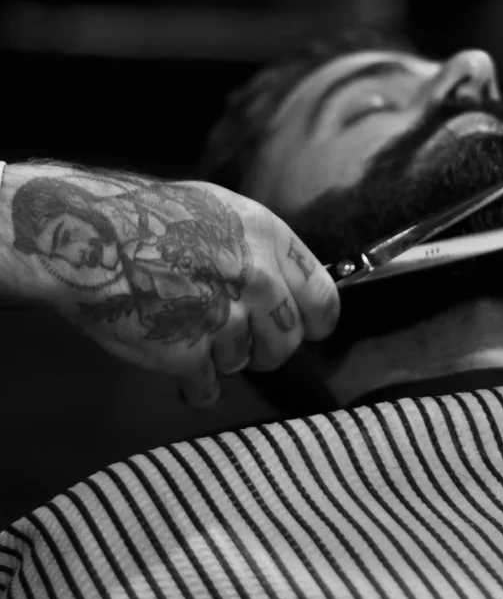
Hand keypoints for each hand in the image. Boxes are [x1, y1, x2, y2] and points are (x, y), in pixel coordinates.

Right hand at [5, 165, 339, 408]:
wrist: (84, 237)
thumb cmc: (144, 219)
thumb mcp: (216, 211)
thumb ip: (258, 248)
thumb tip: (284, 280)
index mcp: (267, 236)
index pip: (323, 298)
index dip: (313, 319)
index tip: (304, 327)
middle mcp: (256, 278)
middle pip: (288, 340)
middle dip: (265, 346)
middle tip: (233, 335)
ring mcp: (225, 318)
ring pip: (244, 362)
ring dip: (219, 356)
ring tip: (184, 326)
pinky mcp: (190, 354)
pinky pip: (209, 388)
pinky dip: (193, 383)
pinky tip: (172, 357)